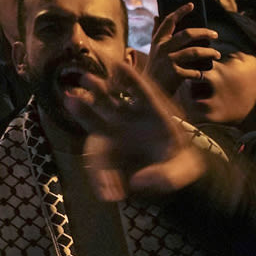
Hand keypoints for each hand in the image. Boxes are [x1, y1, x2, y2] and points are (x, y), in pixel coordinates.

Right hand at [73, 59, 210, 201]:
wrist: (169, 175)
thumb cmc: (180, 164)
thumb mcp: (185, 170)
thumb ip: (168, 175)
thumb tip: (137, 182)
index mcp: (155, 114)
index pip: (143, 94)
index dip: (132, 80)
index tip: (120, 67)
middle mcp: (131, 118)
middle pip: (113, 101)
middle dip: (99, 88)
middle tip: (86, 77)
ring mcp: (115, 132)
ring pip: (95, 119)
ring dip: (82, 109)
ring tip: (70, 98)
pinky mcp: (107, 149)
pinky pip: (96, 154)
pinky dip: (95, 169)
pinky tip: (103, 188)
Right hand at [143, 2, 218, 91]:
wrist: (148, 91)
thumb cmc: (155, 68)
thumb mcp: (153, 50)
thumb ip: (156, 33)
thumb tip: (156, 16)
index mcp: (158, 40)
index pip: (169, 21)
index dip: (180, 11)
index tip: (191, 4)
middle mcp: (162, 48)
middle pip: (187, 34)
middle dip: (204, 33)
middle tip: (215, 35)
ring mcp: (168, 61)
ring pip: (194, 52)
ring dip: (209, 53)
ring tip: (217, 55)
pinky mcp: (174, 74)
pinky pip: (194, 71)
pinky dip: (200, 73)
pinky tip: (202, 74)